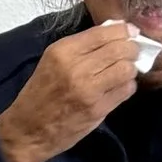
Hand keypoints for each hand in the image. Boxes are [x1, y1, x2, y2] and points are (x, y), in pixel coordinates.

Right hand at [0, 18, 139, 161]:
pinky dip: (128, 86)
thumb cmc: (40, 94)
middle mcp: (76, 67)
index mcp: (63, 51)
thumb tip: (114, 33)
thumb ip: (80, 47)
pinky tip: (120, 87)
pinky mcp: (97, 109)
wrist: (28, 131)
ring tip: (125, 71)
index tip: (130, 32)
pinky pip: (125, 90)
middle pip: (120, 50)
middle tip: (133, 53)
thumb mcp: (52, 61)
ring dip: (131, 68)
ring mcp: (89, 90)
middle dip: (132, 49)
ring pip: (126, 69)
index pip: (104, 33)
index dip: (123, 30)